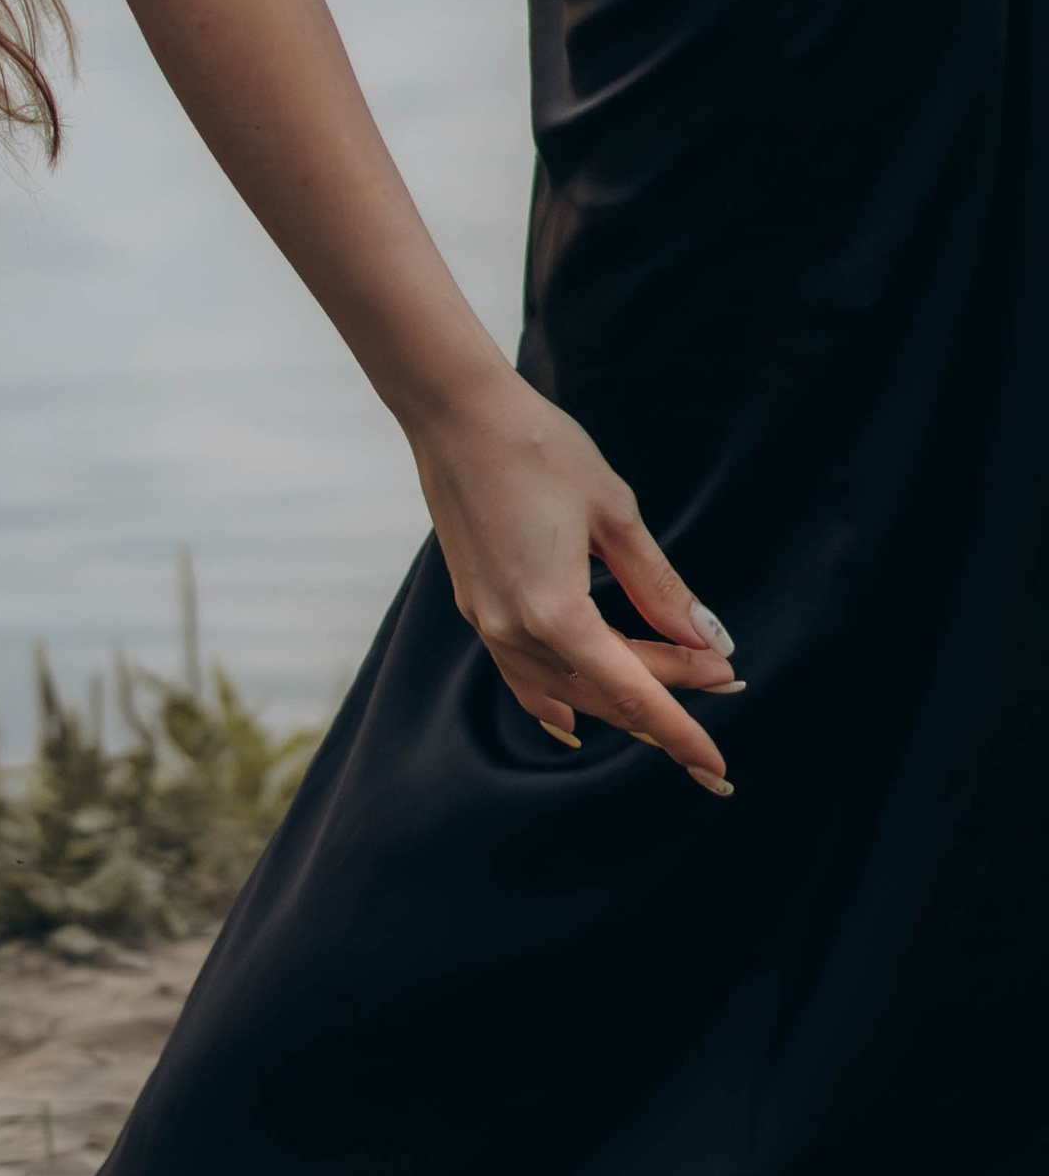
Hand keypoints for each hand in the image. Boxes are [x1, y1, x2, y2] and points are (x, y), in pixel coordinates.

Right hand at [411, 371, 739, 791]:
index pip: (634, 693)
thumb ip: (659, 586)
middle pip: (606, 690)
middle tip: (721, 671)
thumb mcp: (614, 513)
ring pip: (567, 690)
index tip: (719, 766)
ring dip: (623, 691)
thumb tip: (707, 639)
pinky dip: (563, 695)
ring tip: (674, 675)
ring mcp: (488, 622)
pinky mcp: (476, 606)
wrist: (454, 409)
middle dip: (667, 692)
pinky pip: (526, 676)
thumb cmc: (536, 447)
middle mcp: (514, 630)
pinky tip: (579, 710)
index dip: (682, 732)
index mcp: (554, 611)